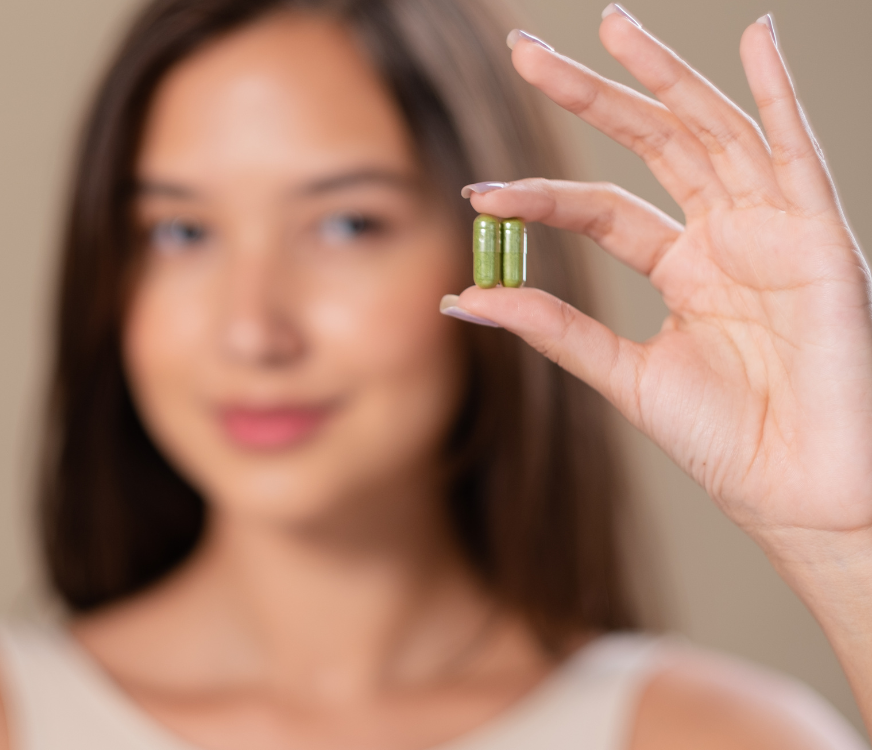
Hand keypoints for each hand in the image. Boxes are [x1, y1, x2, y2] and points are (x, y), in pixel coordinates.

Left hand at [452, 8, 871, 562]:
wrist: (800, 491)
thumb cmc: (728, 441)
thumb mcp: (624, 374)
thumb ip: (553, 329)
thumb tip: (463, 299)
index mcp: (683, 267)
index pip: (600, 209)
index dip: (540, 197)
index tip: (477, 194)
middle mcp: (725, 235)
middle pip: (651, 144)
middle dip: (592, 95)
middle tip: (526, 51)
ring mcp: (771, 229)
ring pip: (712, 131)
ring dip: (665, 75)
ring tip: (611, 24)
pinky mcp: (819, 238)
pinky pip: (800, 153)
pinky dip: (780, 95)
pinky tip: (756, 40)